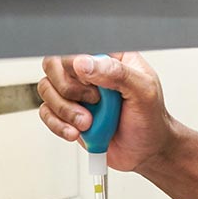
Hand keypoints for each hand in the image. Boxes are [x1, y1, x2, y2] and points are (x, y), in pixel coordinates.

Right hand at [37, 53, 181, 173]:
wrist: (146, 152)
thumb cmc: (150, 119)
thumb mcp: (144, 92)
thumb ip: (117, 73)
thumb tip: (84, 63)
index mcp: (110, 57)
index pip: (78, 46)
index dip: (76, 65)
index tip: (92, 84)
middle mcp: (90, 71)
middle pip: (54, 65)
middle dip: (69, 89)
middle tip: (93, 102)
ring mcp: (77, 93)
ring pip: (47, 89)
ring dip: (65, 110)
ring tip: (87, 123)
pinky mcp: (68, 114)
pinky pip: (46, 112)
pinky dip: (58, 125)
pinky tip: (76, 132)